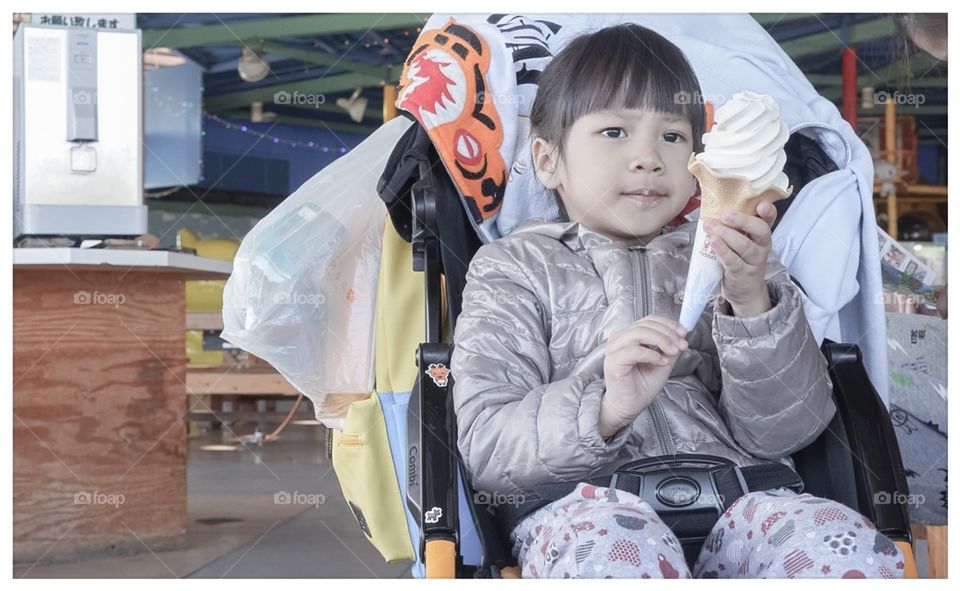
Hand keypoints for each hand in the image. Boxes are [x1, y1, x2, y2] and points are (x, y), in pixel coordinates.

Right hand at [599, 315, 687, 436]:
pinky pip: (635, 351)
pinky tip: (661, 362)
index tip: (683, 333)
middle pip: (645, 325)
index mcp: (629, 336)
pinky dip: (652, 354)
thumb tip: (681, 335)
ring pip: (639, 333)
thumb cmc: (641, 386)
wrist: (630, 406)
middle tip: (681, 345)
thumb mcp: (663, 362)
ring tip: (673, 351)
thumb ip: (670, 348)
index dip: (668, 324)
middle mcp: (619, 339)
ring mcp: (614, 349)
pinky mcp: (613, 361)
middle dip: (668, 333)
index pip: (649, 320)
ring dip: (661, 340)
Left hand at [703, 201, 777, 316]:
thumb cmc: (740, 259)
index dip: (768, 211)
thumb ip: (734, 226)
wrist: (745, 290)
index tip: (760, 204)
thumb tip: (712, 207)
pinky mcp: (742, 273)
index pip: (769, 219)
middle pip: (761, 230)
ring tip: (709, 226)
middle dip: (744, 221)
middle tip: (726, 214)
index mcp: (762, 234)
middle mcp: (762, 246)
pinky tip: (713, 242)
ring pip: (744, 245)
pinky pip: (733, 261)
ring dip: (725, 234)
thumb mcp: (742, 241)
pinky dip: (722, 251)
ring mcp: (754, 261)